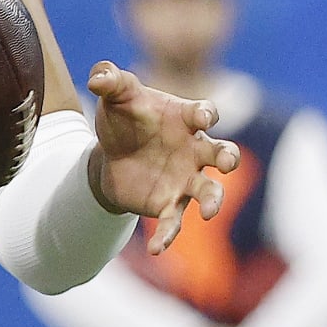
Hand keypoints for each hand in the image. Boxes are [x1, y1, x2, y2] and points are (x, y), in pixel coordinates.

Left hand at [86, 61, 239, 253]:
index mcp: (185, 119)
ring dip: (213, 201)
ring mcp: (185, 179)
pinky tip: (156, 250)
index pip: (205, 113)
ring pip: (209, 192)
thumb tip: (98, 76)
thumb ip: (109, 80)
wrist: (110, 154)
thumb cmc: (124, 119)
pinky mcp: (169, 203)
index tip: (202, 118)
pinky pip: (174, 223)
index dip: (205, 114)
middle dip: (228, 157)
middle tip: (227, 163)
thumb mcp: (115, 96)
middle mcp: (194, 150)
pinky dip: (168, 236)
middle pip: (222, 153)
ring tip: (208, 213)